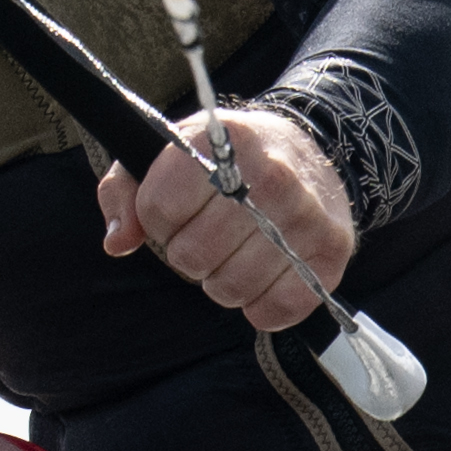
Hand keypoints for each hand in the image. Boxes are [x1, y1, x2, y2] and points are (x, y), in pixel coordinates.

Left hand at [91, 104, 358, 327]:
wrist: (309, 151)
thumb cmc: (226, 160)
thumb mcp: (168, 153)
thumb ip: (125, 191)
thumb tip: (117, 242)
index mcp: (221, 142)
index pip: (158, 208)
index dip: (157, 221)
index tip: (175, 212)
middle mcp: (270, 175)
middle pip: (192, 255)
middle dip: (188, 255)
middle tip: (206, 238)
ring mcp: (306, 214)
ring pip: (232, 288)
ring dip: (222, 283)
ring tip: (233, 256)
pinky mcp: (332, 250)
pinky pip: (279, 308)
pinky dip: (262, 307)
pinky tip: (262, 281)